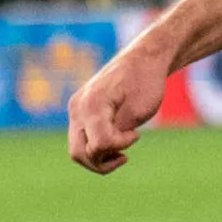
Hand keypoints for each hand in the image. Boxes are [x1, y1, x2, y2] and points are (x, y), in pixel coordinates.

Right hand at [66, 44, 169, 172]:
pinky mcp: (80, 111)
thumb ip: (117, 133)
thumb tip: (99, 151)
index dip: (119, 146)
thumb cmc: (146, 82)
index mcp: (93, 104)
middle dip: (102, 162)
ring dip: (98, 158)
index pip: (99, 144)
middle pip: (78, 153)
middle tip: (124, 156)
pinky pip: (81, 138)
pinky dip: (96, 148)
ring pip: (77, 149)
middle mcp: (78, 108)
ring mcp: (76, 109)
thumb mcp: (138, 111)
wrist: (144, 58)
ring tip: (121, 154)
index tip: (136, 134)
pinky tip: (115, 145)